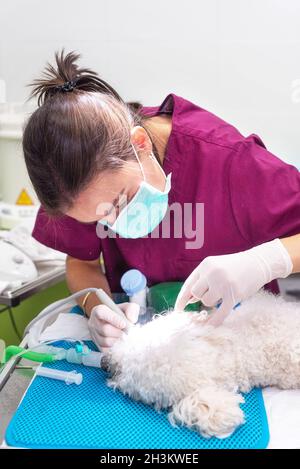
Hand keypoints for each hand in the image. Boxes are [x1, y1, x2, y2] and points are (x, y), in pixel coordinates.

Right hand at [88, 302, 139, 351]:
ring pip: (105, 341)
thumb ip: (131, 309)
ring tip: (124, 337)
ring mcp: (94, 335)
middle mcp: (93, 323)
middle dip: (118, 332)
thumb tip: (131, 319)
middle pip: (104, 329)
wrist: (116, 323)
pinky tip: (120, 342)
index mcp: (99, 310)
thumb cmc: (121, 314)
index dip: (113, 318)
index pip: (101, 313)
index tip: (124, 324)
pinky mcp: (97, 345)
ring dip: (118, 340)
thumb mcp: (128, 307)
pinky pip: (106, 350)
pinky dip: (115, 347)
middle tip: (127, 333)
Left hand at [174, 239, 291, 325]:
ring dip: (213, 303)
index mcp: (205, 265)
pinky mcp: (233, 295)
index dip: (182, 298)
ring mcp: (223, 284)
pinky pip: (220, 313)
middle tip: (213, 294)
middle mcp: (212, 273)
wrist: (258, 263)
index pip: (189, 284)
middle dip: (202, 298)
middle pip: (196, 294)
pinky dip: (214, 321)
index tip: (178, 309)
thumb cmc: (235, 266)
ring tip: (223, 294)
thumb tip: (189, 299)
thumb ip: (202, 280)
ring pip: (207, 302)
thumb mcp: (216, 266)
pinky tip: (210, 327)